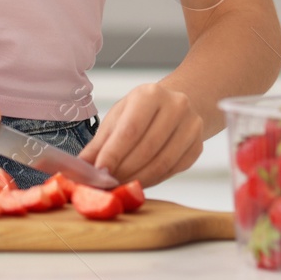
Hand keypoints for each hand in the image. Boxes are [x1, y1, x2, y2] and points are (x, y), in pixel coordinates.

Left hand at [77, 81, 204, 187]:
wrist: (175, 105)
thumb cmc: (141, 111)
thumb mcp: (117, 117)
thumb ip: (100, 143)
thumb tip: (82, 166)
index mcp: (150, 94)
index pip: (130, 129)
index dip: (113, 154)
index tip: (99, 172)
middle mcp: (176, 106)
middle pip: (146, 148)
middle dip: (124, 170)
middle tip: (107, 184)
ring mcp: (191, 126)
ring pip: (162, 163)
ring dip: (138, 179)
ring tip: (120, 185)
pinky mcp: (198, 146)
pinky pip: (173, 170)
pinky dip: (153, 180)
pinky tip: (139, 181)